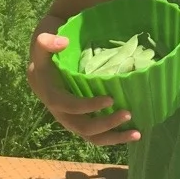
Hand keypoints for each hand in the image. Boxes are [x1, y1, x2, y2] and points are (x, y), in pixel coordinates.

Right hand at [27, 32, 140, 146]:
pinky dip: (113, 136)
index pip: (68, 106)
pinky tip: (131, 133)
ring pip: (90, 136)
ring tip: (137, 134)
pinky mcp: (79, 120)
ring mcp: (70, 119)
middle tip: (129, 114)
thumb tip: (63, 43)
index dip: (88, 106)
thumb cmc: (48, 51)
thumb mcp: (42, 41)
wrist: (43, 63)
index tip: (110, 99)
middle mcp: (59, 111)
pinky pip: (95, 134)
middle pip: (81, 127)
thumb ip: (46, 40)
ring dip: (113, 137)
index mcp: (50, 94)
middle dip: (106, 124)